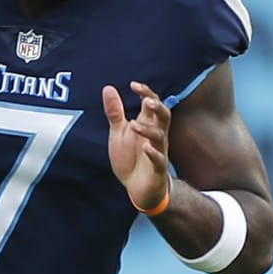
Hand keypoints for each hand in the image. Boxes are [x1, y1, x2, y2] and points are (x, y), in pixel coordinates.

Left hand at [103, 80, 170, 211]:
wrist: (137, 189)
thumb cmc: (130, 158)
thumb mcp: (119, 133)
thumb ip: (115, 112)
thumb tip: (108, 87)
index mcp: (147, 125)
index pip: (152, 104)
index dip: (146, 93)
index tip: (133, 85)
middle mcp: (156, 136)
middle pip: (164, 116)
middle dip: (157, 107)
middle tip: (146, 101)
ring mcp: (158, 152)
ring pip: (161, 137)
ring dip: (148, 130)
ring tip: (133, 125)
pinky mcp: (157, 170)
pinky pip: (159, 160)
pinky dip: (153, 153)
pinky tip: (145, 148)